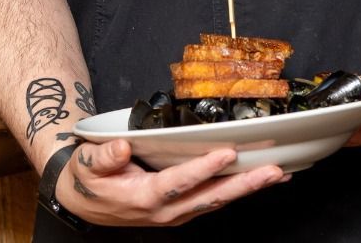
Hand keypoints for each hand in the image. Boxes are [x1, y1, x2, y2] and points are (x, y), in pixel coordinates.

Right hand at [54, 138, 287, 226]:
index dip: (203, 169)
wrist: (83, 203)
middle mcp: (165, 211)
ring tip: (277, 175)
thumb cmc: (88, 180)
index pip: (179, 182)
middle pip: (209, 198)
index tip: (226, 154)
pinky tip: (258, 180)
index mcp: (143, 198)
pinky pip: (214, 201)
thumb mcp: (87, 164)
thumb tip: (123, 146)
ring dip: (247, 189)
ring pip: (217, 202)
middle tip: (272, 171)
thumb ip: (105, 156)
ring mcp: (175, 213)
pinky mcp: (181, 210)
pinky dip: (238, 191)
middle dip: (243, 185)